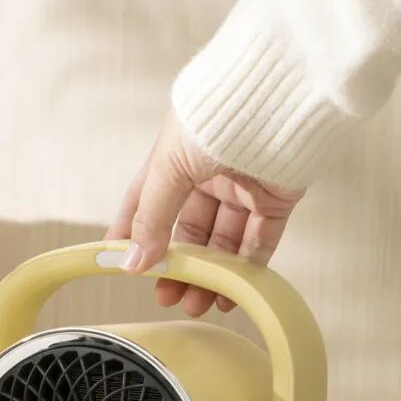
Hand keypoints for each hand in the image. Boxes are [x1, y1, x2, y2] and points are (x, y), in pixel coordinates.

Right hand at [108, 110, 303, 316]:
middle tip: (166, 296)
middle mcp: (208, 172)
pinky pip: (259, 240)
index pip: (147, 203)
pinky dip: (245, 269)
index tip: (122, 265)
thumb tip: (132, 261)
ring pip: (223, 242)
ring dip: (210, 276)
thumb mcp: (168, 167)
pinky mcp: (277, 197)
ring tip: (197, 303)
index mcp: (176, 157)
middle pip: (189, 231)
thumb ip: (150, 217)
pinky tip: (231, 293)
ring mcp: (244, 186)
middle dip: (178, 267)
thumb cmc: (218, 114)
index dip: (133, 235)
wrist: (277, 97)